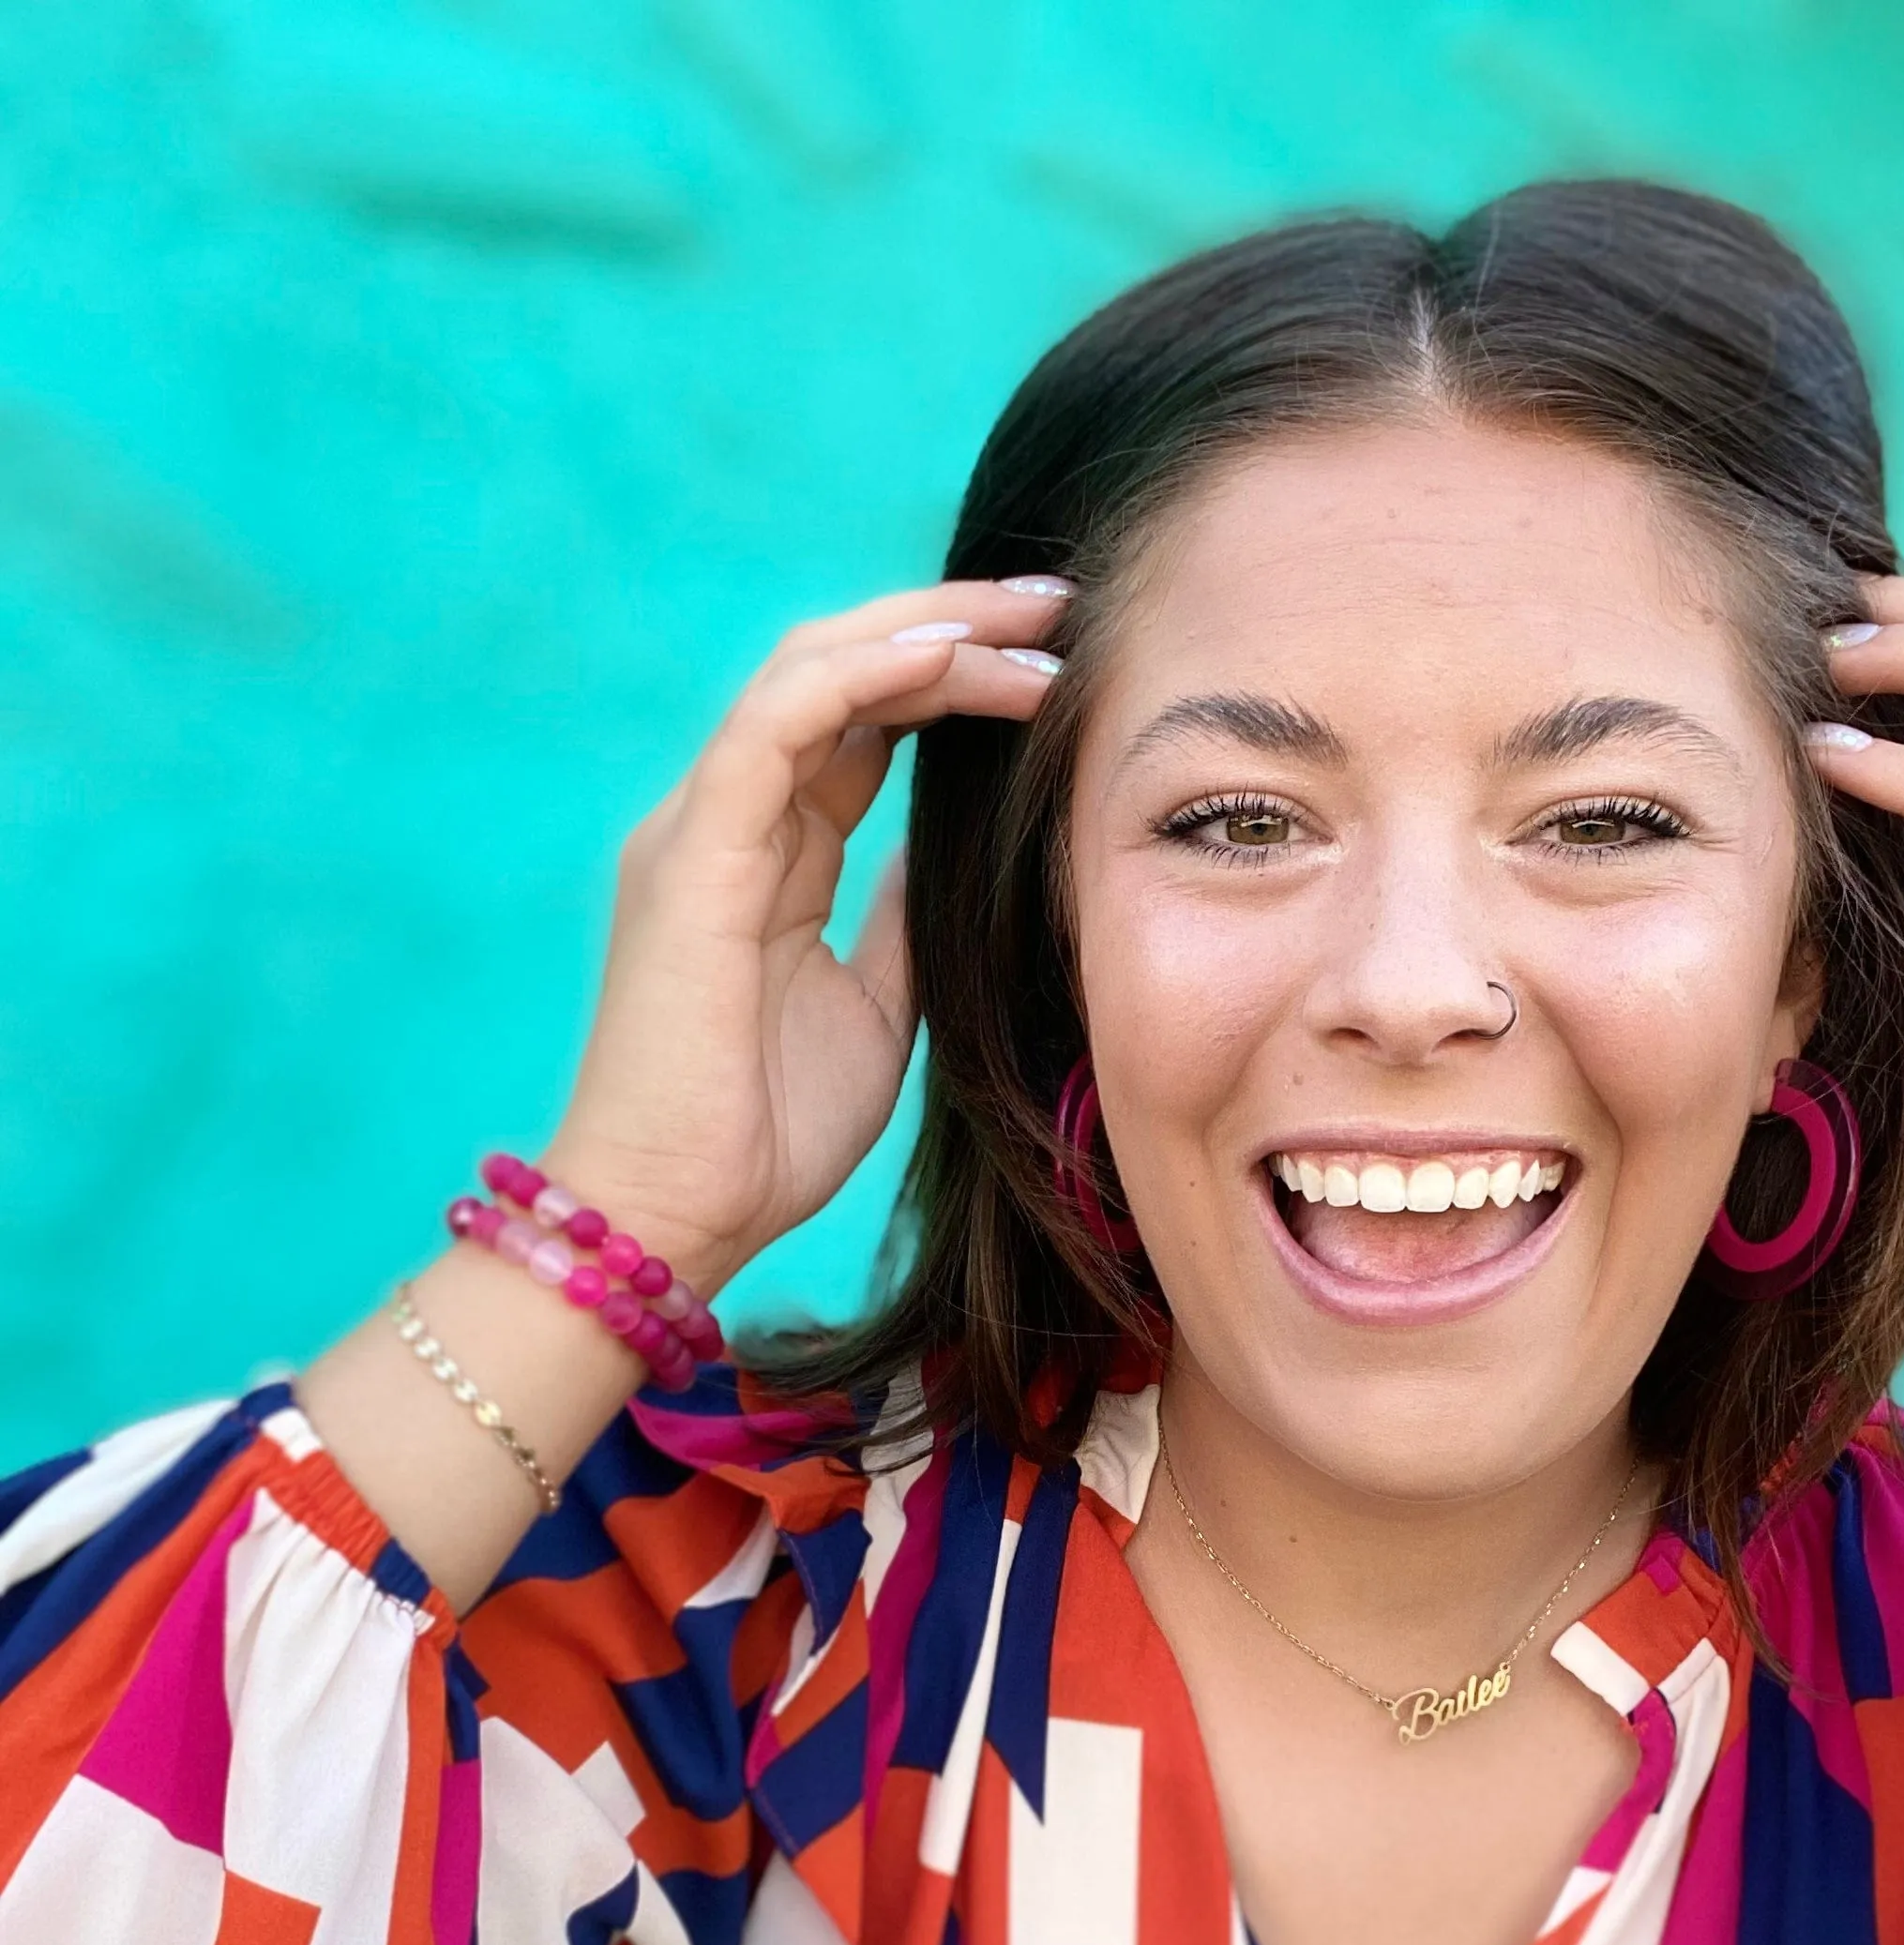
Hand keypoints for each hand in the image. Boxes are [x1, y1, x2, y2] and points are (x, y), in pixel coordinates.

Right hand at [545, 577, 1069, 1292]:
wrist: (678, 1214)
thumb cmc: (763, 1136)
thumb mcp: (876, 1010)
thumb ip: (901, 921)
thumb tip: (949, 859)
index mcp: (764, 856)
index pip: (860, 725)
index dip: (951, 677)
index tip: (1054, 663)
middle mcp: (726, 821)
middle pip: (841, 674)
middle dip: (952, 626)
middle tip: (1059, 605)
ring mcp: (702, 829)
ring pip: (811, 673)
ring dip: (925, 635)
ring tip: (1028, 624)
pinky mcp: (694, 853)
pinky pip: (777, 722)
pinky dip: (861, 676)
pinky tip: (945, 657)